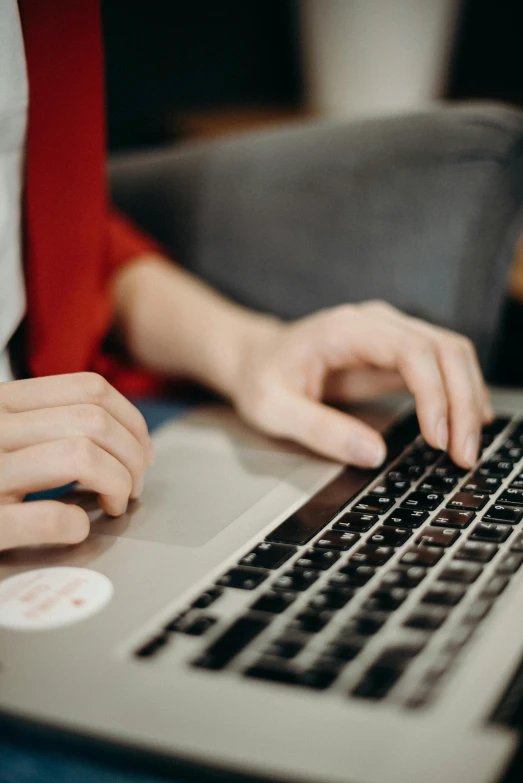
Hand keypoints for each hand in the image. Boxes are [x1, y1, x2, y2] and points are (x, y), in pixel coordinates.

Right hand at [0, 373, 152, 551]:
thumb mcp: (3, 432)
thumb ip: (47, 424)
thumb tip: (127, 440)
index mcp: (1, 403)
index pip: (89, 389)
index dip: (132, 420)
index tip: (142, 451)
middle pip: (95, 421)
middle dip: (132, 457)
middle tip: (131, 487)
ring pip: (81, 455)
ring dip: (116, 483)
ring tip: (112, 505)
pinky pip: (48, 515)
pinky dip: (76, 525)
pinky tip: (74, 530)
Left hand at [232, 301, 490, 468]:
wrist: (255, 357)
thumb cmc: (261, 378)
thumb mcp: (272, 409)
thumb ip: (318, 429)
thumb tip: (372, 454)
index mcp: (344, 329)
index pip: (410, 350)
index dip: (433, 394)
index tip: (436, 438)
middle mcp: (375, 322)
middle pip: (443, 348)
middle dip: (462, 401)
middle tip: (463, 454)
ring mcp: (389, 333)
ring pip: (451, 353)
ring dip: (467, 398)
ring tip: (467, 446)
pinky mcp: (396, 350)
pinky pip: (441, 363)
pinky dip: (459, 392)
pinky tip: (465, 422)